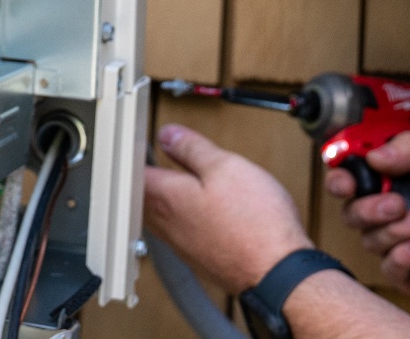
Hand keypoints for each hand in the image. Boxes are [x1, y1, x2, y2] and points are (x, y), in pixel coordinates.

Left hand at [143, 123, 313, 294]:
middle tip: (150, 159)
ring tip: (173, 181)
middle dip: (144, 177)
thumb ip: (192, 149)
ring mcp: (182, 246)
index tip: (140, 141)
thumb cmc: (254, 223)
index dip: (134, 153)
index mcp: (166, 198)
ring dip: (162, 198)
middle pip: (141, 197)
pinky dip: (182, 217)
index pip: (133, 172)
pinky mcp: (200, 259)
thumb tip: (169, 135)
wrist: (276, 273)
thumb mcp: (224, 167)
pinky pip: (179, 233)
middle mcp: (167, 225)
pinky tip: (198, 211)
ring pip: (159, 217)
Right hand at [322, 133, 409, 294]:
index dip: (340, 180)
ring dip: (397, 230)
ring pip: (370, 241)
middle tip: (398, 203)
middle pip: (351, 213)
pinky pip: (389, 269)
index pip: (351, 179)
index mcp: (393, 182)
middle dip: (370, 208)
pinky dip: (403, 256)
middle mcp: (389, 213)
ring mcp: (397, 244)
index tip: (347, 181)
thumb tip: (376, 155)